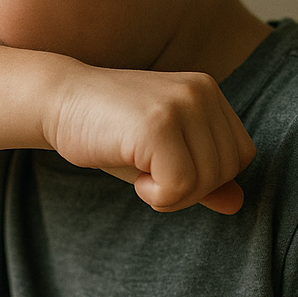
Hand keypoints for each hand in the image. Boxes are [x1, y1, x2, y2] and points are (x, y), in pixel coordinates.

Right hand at [42, 62, 255, 213]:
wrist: (57, 101)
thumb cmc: (108, 131)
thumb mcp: (160, 155)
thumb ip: (201, 177)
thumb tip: (237, 204)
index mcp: (207, 92)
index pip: (240, 154)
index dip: (207, 178)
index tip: (165, 169)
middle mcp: (200, 92)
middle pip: (228, 170)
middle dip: (190, 190)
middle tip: (150, 177)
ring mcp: (180, 105)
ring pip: (207, 181)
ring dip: (171, 195)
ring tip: (139, 172)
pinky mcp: (158, 124)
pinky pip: (181, 185)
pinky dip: (157, 197)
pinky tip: (134, 178)